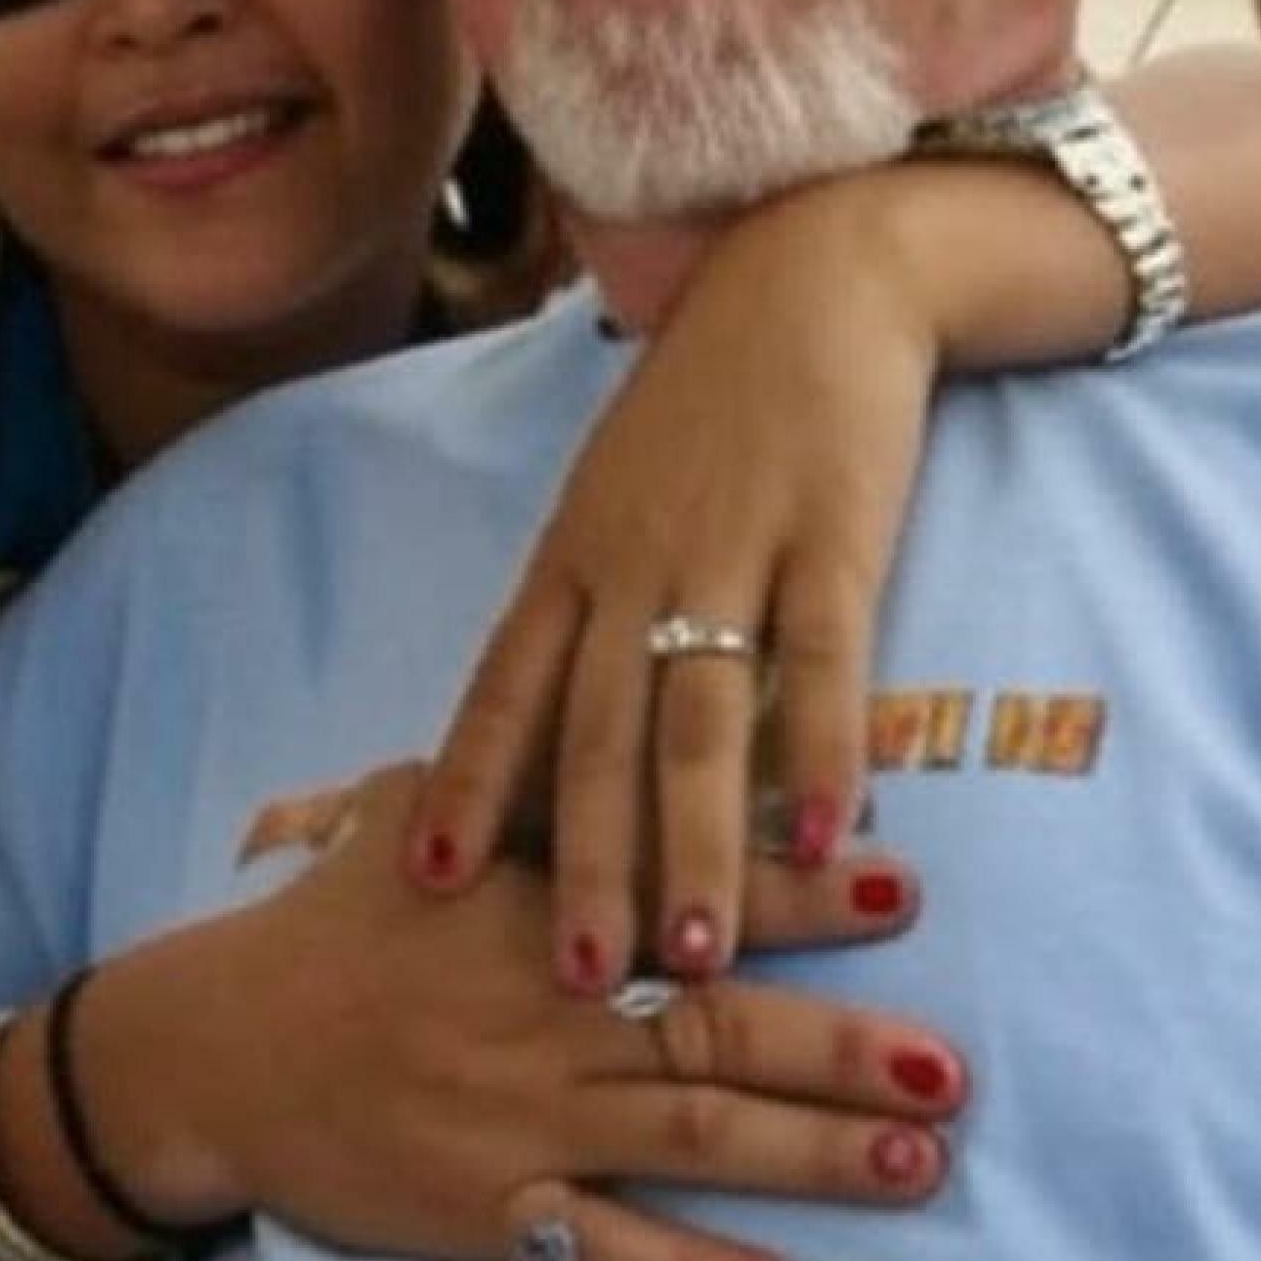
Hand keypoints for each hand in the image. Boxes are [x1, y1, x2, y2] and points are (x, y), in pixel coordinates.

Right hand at [81, 765, 962, 1260]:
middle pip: (716, 1026)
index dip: (797, 886)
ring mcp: (521, 1117)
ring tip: (915, 1163)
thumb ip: (521, 780)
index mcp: (536, 903)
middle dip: (840, 1047)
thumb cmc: (328, 924)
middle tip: (951, 1066)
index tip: (901, 878)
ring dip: (807, 1156)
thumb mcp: (413, 815)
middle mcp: (545, 1010)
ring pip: (688, 1136)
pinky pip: (601, 1248)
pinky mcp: (489, 1208)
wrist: (215, 1052)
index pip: (686, 886)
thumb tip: (621, 711)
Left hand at [408, 173, 937, 985]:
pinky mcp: (835, 537)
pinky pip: (826, 663)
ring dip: (698, 846)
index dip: (465, 786)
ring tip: (698, 959)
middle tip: (577, 981)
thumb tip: (534, 733)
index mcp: (571, 560)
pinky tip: (828, 839)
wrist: (810, 278)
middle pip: (597, 735)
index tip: (425, 884)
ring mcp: (734, 552)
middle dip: (583, 863)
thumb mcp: (611, 502)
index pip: (503, 691)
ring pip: (703, 721)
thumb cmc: (703, 412)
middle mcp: (635, 564)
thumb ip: (578, 611)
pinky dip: (825, 754)